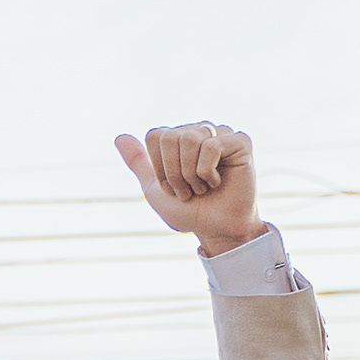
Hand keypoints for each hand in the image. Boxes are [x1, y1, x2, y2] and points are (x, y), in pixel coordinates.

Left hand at [115, 123, 264, 258]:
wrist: (216, 230)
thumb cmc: (190, 211)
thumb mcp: (155, 189)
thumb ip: (138, 162)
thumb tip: (119, 137)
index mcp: (180, 137)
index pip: (155, 135)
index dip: (159, 167)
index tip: (172, 186)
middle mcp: (199, 130)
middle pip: (170, 137)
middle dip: (174, 173)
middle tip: (189, 190)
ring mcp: (221, 133)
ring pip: (189, 139)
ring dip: (191, 174)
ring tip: (203, 187)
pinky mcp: (240, 141)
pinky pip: (212, 146)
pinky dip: (207, 172)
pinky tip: (218, 182)